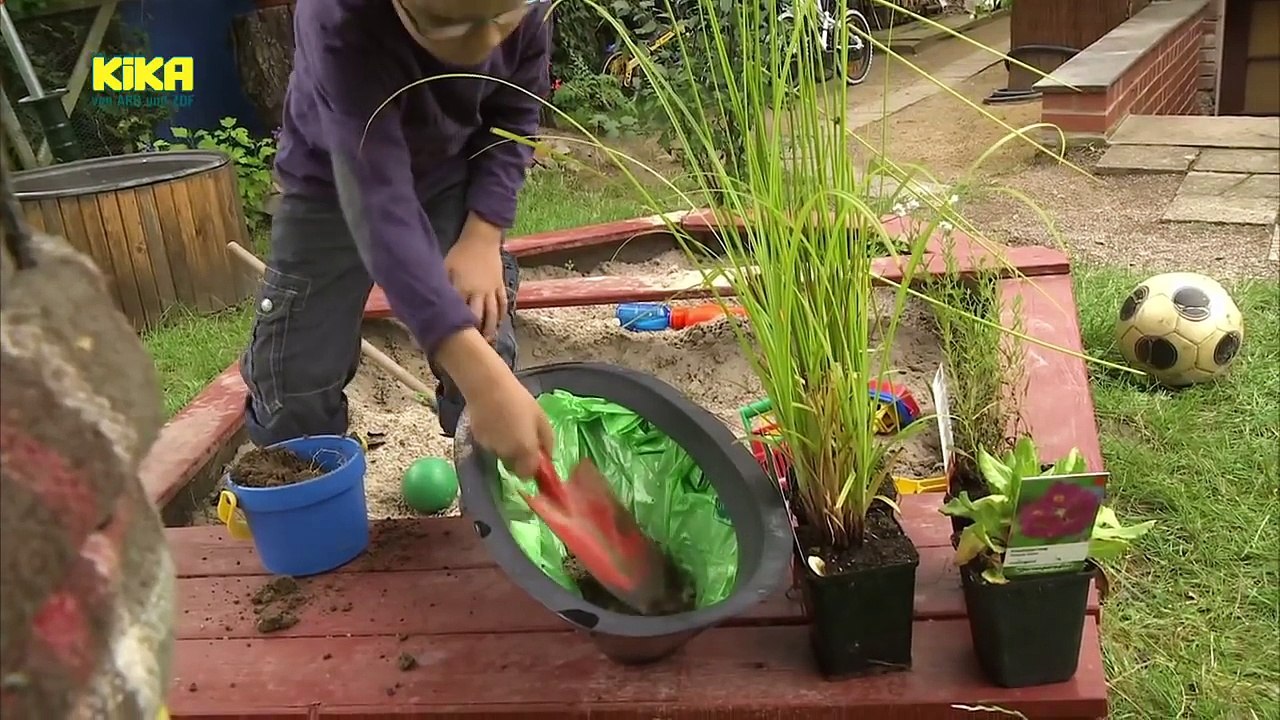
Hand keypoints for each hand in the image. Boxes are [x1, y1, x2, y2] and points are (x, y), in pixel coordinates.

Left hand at [444, 215, 505, 339]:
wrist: (481, 239)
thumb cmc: (460, 253)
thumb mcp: (445, 267)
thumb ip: (441, 286)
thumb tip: (431, 302)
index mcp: (463, 288)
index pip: (461, 313)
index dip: (459, 328)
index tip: (456, 341)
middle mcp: (479, 292)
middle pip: (480, 318)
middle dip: (478, 334)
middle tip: (475, 348)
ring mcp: (492, 290)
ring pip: (494, 314)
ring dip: (492, 329)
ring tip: (489, 342)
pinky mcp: (500, 286)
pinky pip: (503, 303)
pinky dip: (502, 315)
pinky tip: (500, 325)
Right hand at [466, 371, 554, 477]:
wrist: (488, 387)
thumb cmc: (519, 399)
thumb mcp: (541, 418)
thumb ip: (547, 441)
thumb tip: (548, 456)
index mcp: (525, 450)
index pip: (527, 474)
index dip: (531, 468)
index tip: (534, 457)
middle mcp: (506, 454)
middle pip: (513, 466)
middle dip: (519, 458)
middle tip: (522, 438)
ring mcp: (490, 447)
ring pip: (501, 455)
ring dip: (506, 447)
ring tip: (508, 424)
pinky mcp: (478, 439)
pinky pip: (490, 444)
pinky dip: (494, 438)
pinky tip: (495, 421)